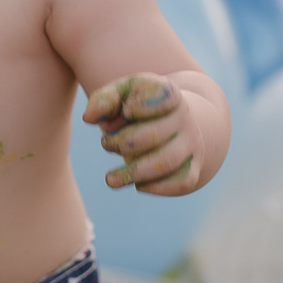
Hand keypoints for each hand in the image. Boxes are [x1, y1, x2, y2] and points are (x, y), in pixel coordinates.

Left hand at [83, 73, 200, 195]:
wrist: (172, 121)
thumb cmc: (137, 107)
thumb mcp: (121, 95)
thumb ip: (104, 100)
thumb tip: (89, 118)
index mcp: (167, 94)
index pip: (164, 96)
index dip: (142, 105)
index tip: (126, 110)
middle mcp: (184, 118)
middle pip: (154, 135)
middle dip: (123, 143)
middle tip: (106, 143)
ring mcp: (190, 143)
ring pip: (167, 161)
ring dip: (134, 172)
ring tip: (111, 179)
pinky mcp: (193, 167)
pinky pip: (183, 182)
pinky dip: (158, 188)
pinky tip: (138, 185)